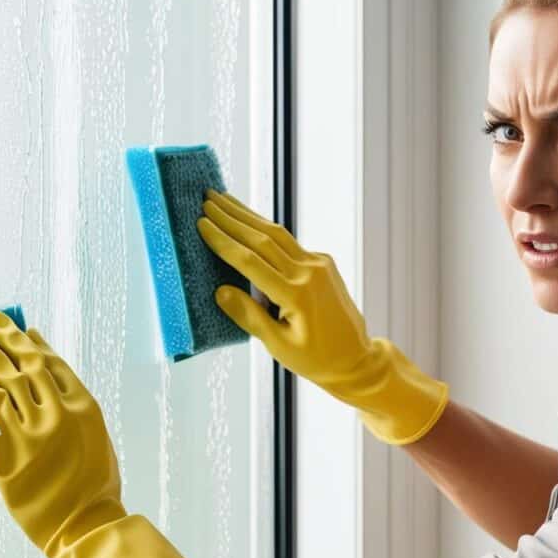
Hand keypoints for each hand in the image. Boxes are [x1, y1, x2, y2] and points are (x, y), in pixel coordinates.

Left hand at [0, 311, 202, 557]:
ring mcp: (28, 438)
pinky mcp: (3, 461)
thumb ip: (72, 402)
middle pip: (18, 368)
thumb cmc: (95, 480)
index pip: (48, 362)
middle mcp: (55, 416)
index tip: (12, 325)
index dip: (26, 341)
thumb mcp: (95, 432)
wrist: (85, 524)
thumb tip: (48, 370)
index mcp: (82, 406)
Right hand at [196, 189, 448, 444]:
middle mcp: (309, 272)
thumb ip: (250, 316)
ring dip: (248, 215)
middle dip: (231, 217)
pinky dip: (266, 230)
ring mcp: (319, 264)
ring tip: (223, 199)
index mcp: (296, 295)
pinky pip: (290, 242)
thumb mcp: (279, 346)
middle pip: (262, 238)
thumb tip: (220, 291)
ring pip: (277, 234)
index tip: (201, 223)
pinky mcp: (323, 262)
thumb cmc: (315, 359)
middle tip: (206, 198)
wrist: (355, 358)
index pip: (250, 261)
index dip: (223, 241)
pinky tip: (249, 220)